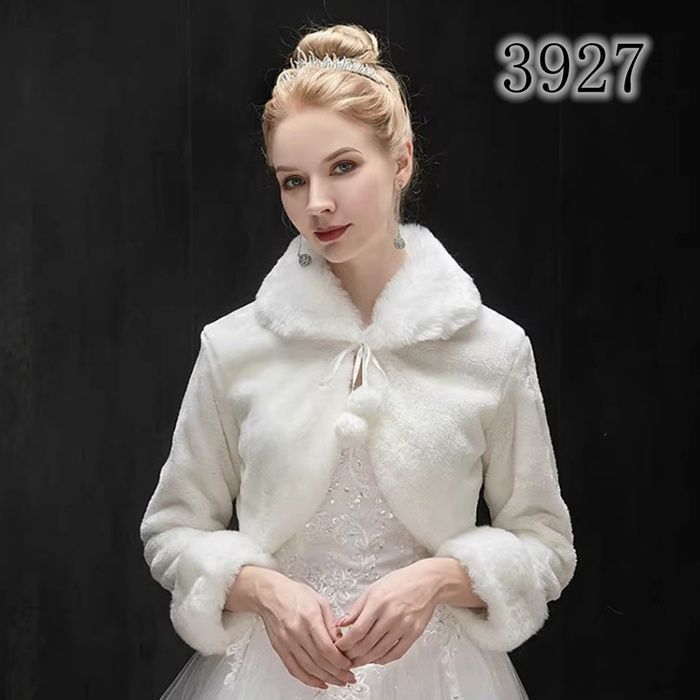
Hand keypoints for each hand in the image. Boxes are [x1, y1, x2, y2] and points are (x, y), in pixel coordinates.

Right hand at [255, 572, 356, 689]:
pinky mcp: (280, 649)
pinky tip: (319, 682)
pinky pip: (294, 669)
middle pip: (319, 661)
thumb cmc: (295, 594)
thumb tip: (341, 642)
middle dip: (336, 673)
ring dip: (325, 678)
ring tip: (338, 682)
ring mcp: (286, 642)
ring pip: (308, 668)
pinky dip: (308, 680)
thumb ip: (331, 623)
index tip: (348, 664)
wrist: (270, 594)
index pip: (326, 648)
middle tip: (348, 677)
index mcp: (309, 617)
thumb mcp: (320, 601)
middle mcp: (296, 632)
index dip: (339, 661)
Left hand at [333, 561, 438, 667]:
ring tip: (357, 661)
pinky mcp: (413, 634)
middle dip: (352, 654)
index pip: (357, 631)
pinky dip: (383, 660)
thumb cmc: (400, 582)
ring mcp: (403, 626)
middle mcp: (390, 616)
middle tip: (345, 658)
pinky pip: (396, 653)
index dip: (345, 643)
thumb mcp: (373, 589)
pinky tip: (376, 659)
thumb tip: (341, 623)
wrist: (426, 581)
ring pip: (379, 652)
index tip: (338, 647)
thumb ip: (356, 608)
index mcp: (377, 603)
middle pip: (366, 644)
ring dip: (366, 660)